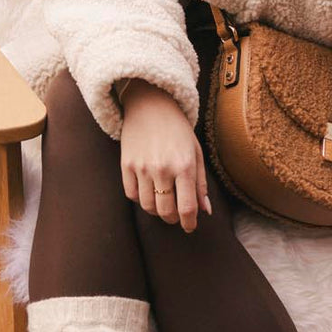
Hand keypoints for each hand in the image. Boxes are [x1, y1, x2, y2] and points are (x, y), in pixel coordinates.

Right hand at [119, 81, 211, 232]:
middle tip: (177, 216)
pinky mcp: (126, 165)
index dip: (189, 223)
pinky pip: (132, 195)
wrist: (151, 105)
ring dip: (157, 212)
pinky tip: (148, 192)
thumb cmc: (178, 130)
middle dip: (173, 219)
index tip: (189, 226)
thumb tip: (205, 211)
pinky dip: (141, 200)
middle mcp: (162, 169)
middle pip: (166, 211)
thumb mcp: (195, 153)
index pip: (187, 208)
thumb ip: (200, 184)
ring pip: (148, 206)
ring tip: (163, 204)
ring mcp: (142, 167)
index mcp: (184, 166)